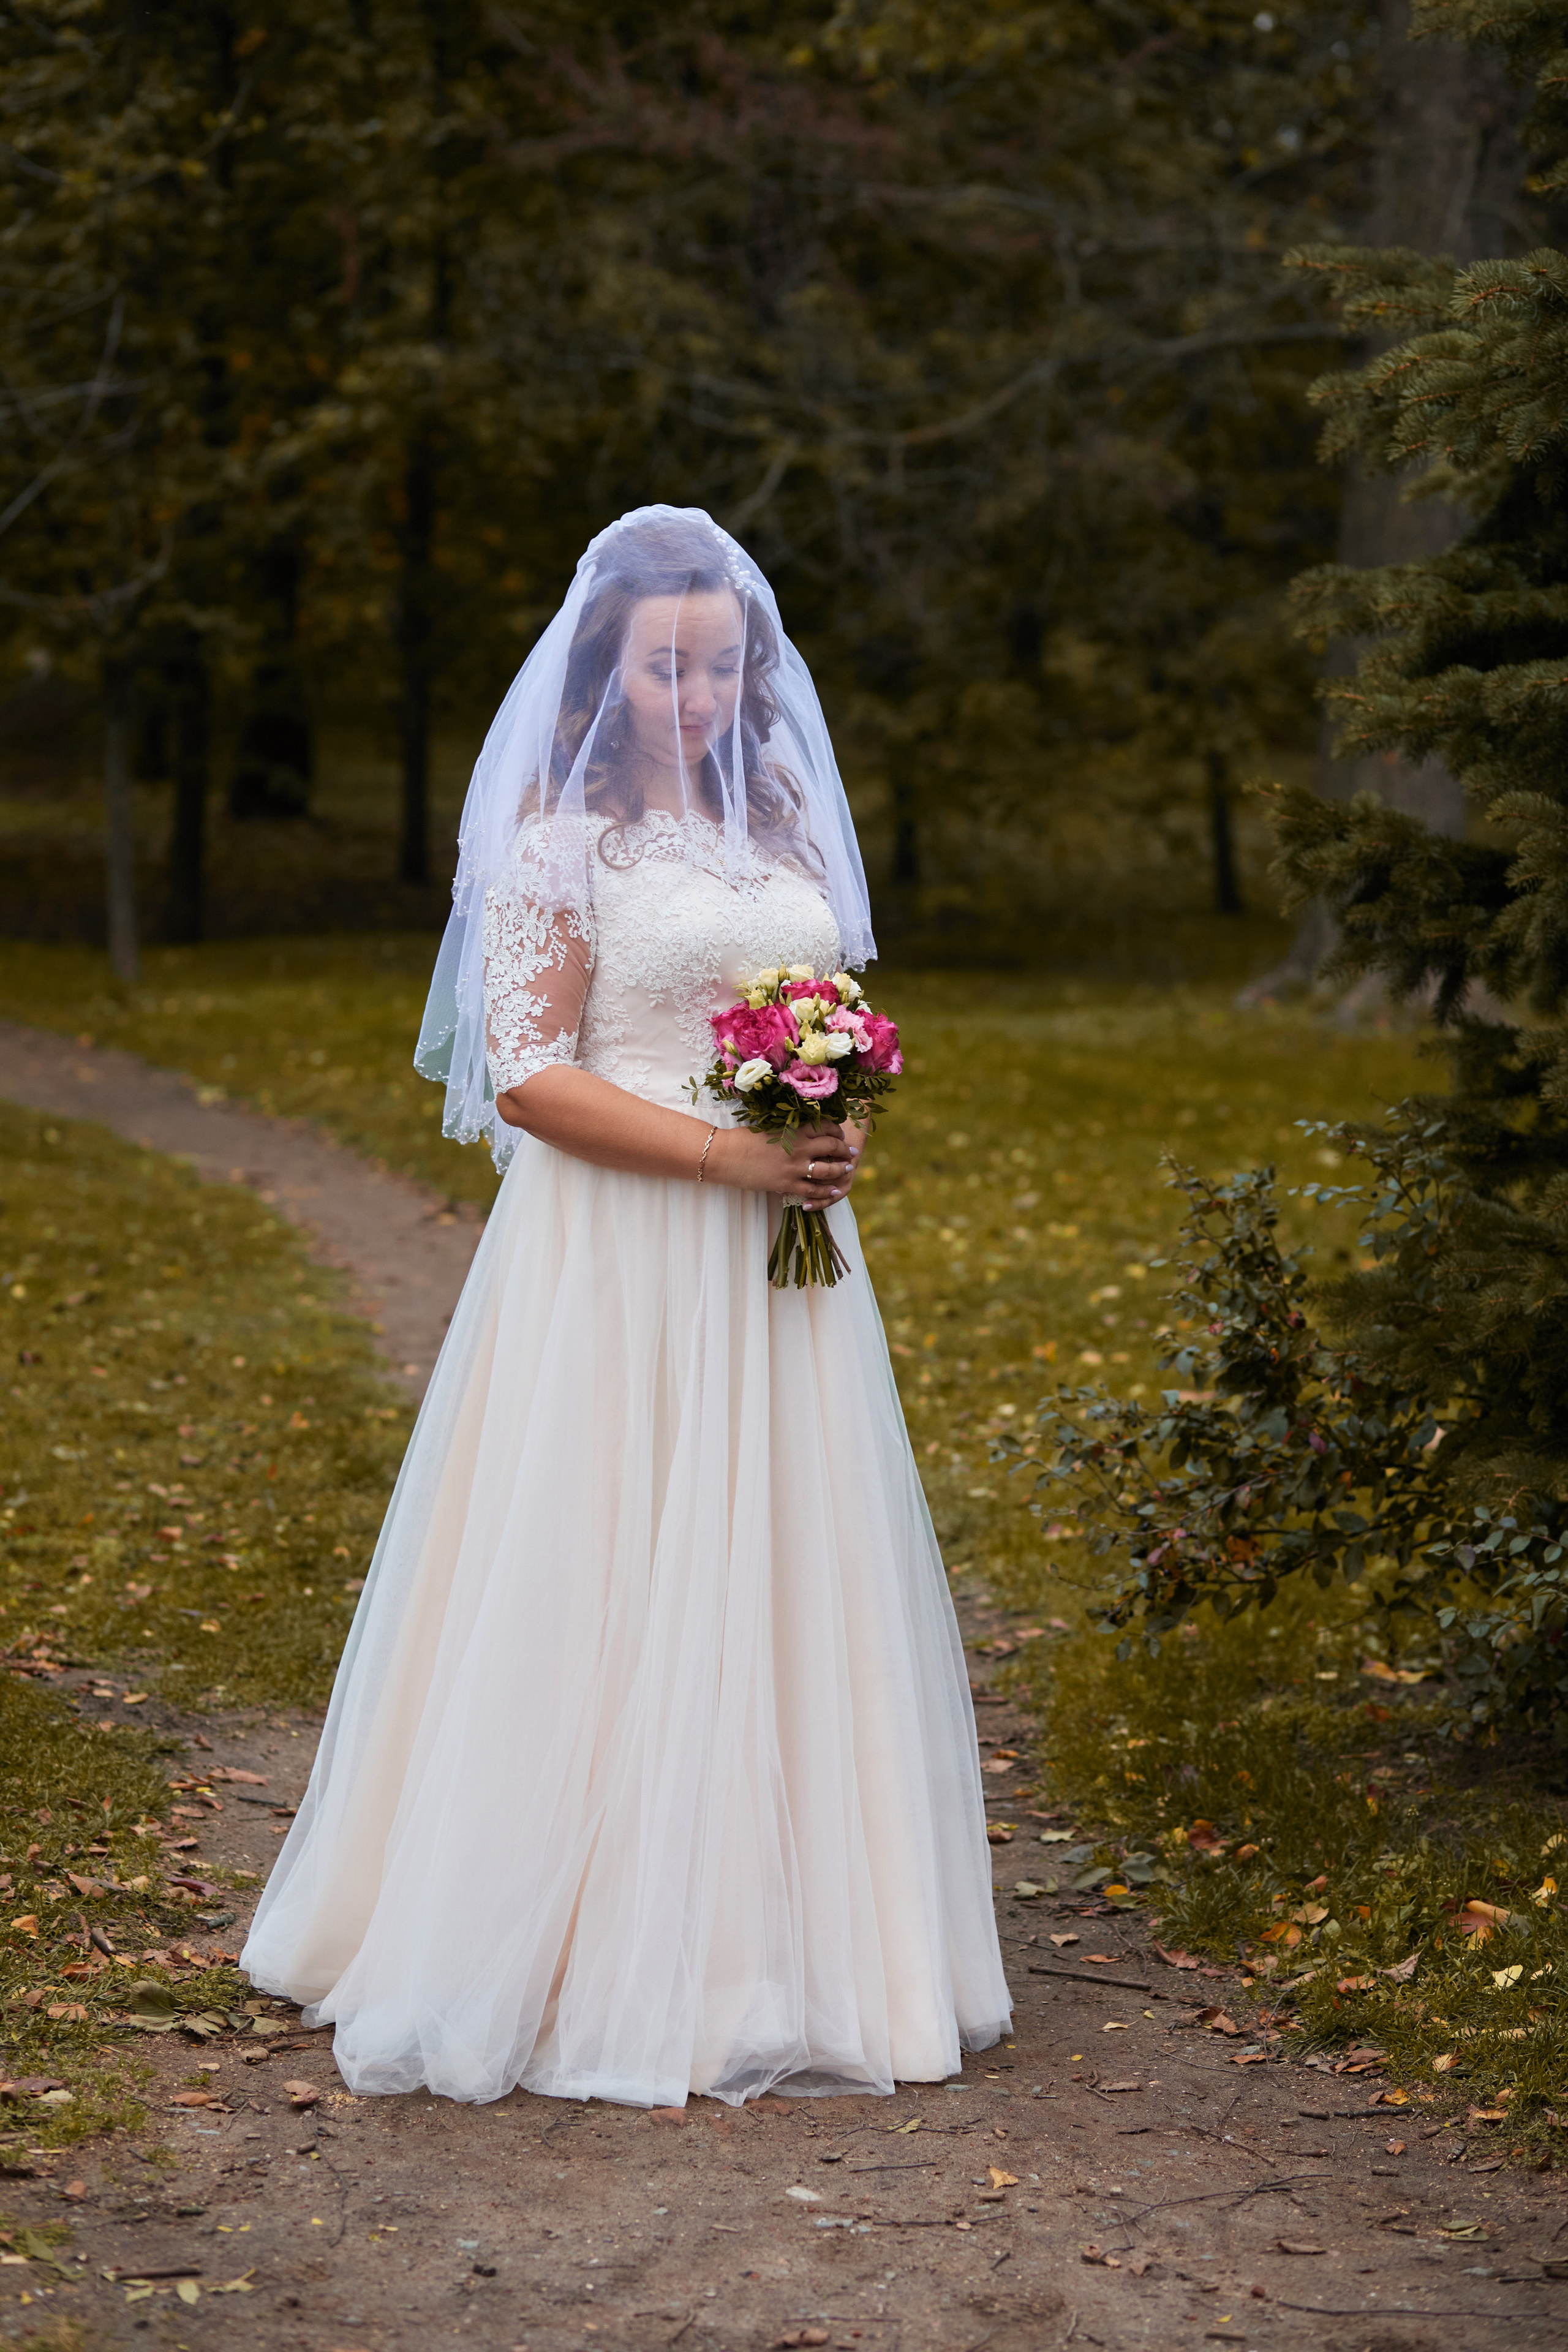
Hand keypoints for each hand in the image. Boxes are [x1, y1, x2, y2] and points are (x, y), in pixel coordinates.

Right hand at [709, 1122, 858, 1207]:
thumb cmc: (741, 1139)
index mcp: (794, 1129)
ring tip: (847, 1170)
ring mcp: (795, 1166)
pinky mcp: (787, 1183)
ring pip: (828, 1169)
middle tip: (850, 1152)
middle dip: (844, 1149)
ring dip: (840, 1170)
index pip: (825, 1126)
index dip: (836, 1130)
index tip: (839, 1134)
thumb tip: (797, 1132)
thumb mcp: (769, 1128)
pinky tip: (832, 1192)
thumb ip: (786, 1130)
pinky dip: (825, 1192)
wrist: (725, 1154)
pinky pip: (813, 1189)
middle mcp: (799, 1146)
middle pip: (832, 1145)